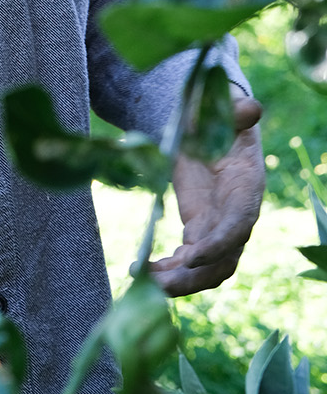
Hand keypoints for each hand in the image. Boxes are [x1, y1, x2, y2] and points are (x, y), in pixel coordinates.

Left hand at [149, 91, 264, 296]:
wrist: (215, 130)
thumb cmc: (221, 119)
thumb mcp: (224, 111)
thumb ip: (235, 112)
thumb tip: (251, 107)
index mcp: (247, 189)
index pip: (238, 225)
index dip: (218, 244)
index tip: (189, 256)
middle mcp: (237, 217)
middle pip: (224, 260)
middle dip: (194, 278)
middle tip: (158, 286)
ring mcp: (218, 228)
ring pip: (206, 270)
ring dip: (179, 282)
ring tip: (143, 282)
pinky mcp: (200, 230)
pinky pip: (189, 261)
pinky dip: (169, 270)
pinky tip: (145, 271)